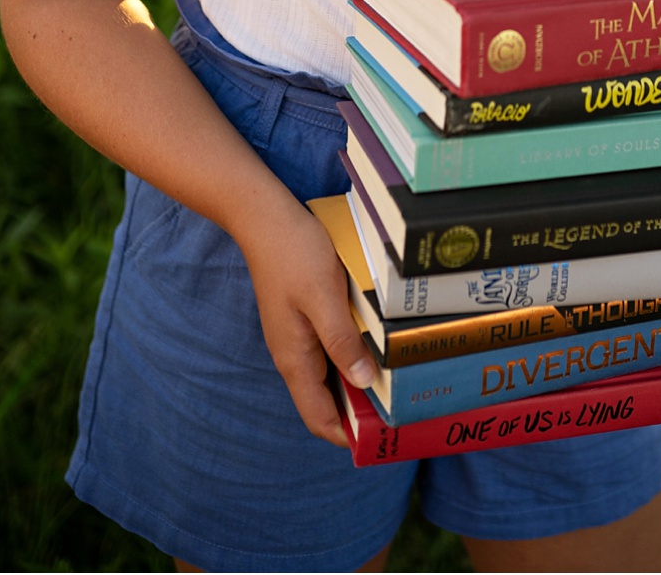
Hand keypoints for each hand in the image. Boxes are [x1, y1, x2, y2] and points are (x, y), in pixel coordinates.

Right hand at [239, 199, 376, 445]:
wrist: (265, 218)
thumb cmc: (295, 255)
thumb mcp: (324, 298)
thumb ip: (342, 342)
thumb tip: (364, 383)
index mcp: (295, 359)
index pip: (317, 416)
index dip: (344, 436)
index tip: (376, 443)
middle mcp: (293, 355)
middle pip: (323, 400)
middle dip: (354, 414)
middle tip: (395, 415)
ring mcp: (296, 336)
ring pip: (326, 375)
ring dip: (354, 385)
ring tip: (392, 386)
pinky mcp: (301, 317)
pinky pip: (326, 351)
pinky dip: (348, 358)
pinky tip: (372, 348)